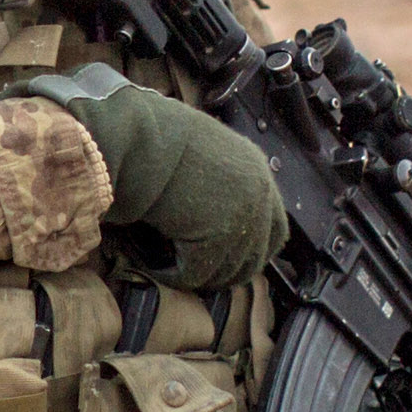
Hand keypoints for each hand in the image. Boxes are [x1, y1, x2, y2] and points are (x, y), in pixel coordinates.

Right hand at [13, 63, 281, 288]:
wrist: (135, 137)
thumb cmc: (153, 138)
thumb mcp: (200, 154)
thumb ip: (217, 183)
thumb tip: (209, 216)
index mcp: (256, 170)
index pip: (275, 229)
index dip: (252, 250)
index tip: (227, 259)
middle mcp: (258, 194)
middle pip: (256, 258)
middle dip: (225, 270)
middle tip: (194, 272)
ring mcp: (242, 216)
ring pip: (226, 271)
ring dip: (197, 273)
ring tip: (168, 265)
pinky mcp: (217, 238)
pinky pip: (196, 273)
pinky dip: (173, 275)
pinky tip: (154, 265)